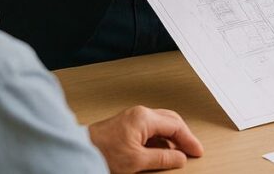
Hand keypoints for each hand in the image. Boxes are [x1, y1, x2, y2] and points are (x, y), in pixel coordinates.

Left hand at [88, 105, 202, 172]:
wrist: (78, 151)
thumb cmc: (101, 152)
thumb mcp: (137, 161)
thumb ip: (162, 158)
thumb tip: (179, 157)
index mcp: (145, 118)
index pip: (175, 126)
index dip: (188, 140)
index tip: (196, 151)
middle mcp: (140, 113)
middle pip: (171, 121)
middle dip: (182, 136)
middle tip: (191, 150)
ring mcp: (133, 117)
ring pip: (161, 124)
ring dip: (171, 138)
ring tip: (177, 153)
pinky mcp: (127, 124)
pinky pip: (150, 128)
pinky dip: (159, 139)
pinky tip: (160, 151)